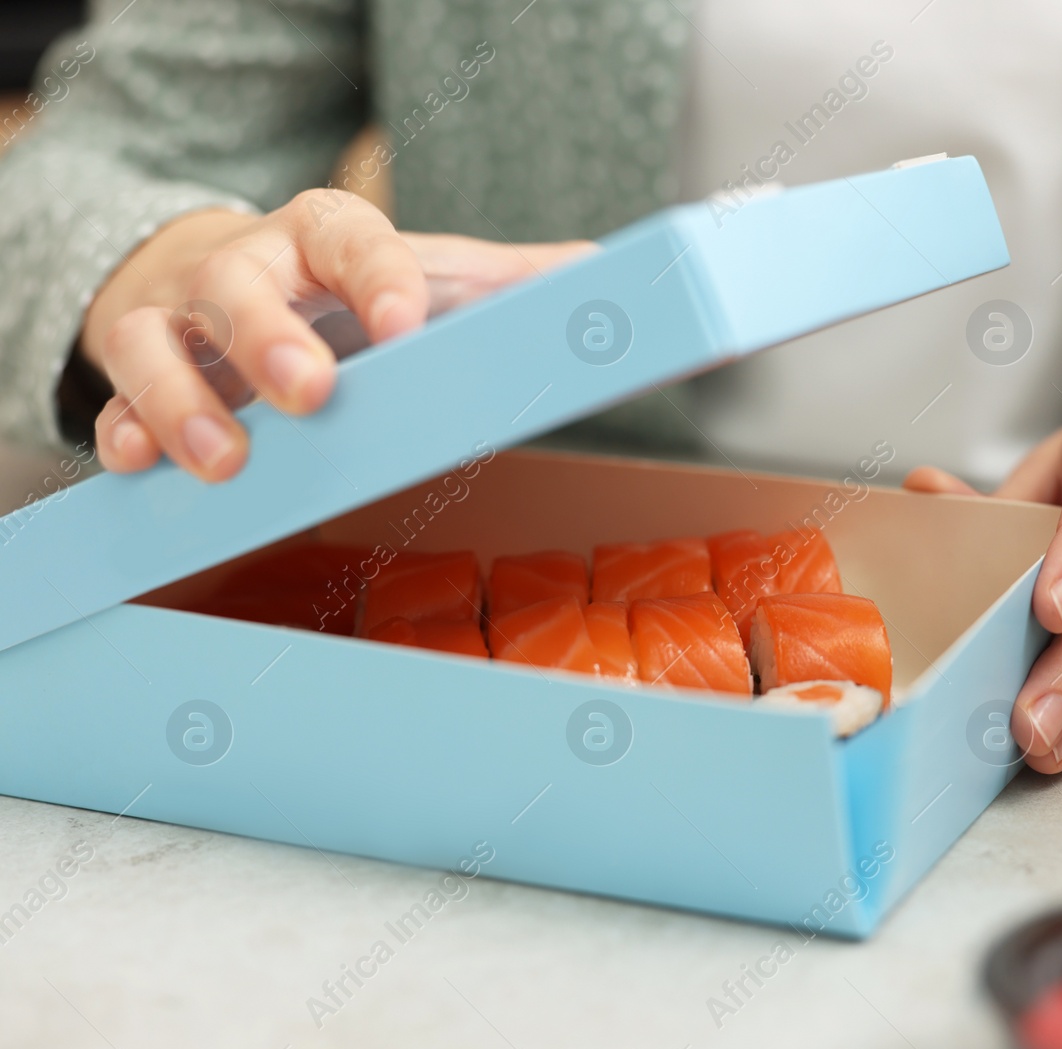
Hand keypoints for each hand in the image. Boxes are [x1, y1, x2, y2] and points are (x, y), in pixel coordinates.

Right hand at [80, 191, 592, 481]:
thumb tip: (609, 281)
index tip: (406, 322)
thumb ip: (513, 284)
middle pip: (240, 284)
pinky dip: (124, 430)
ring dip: (184, 400)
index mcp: (327, 233)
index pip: (351, 238)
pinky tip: (141, 465)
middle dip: (271, 338)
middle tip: (314, 393)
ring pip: (155, 340)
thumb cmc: (353, 283)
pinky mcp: (140, 369)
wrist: (245, 268)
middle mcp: (246, 265)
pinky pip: (116, 397)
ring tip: (226, 459)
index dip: (378, 276)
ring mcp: (182, 317)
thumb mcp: (432, 274)